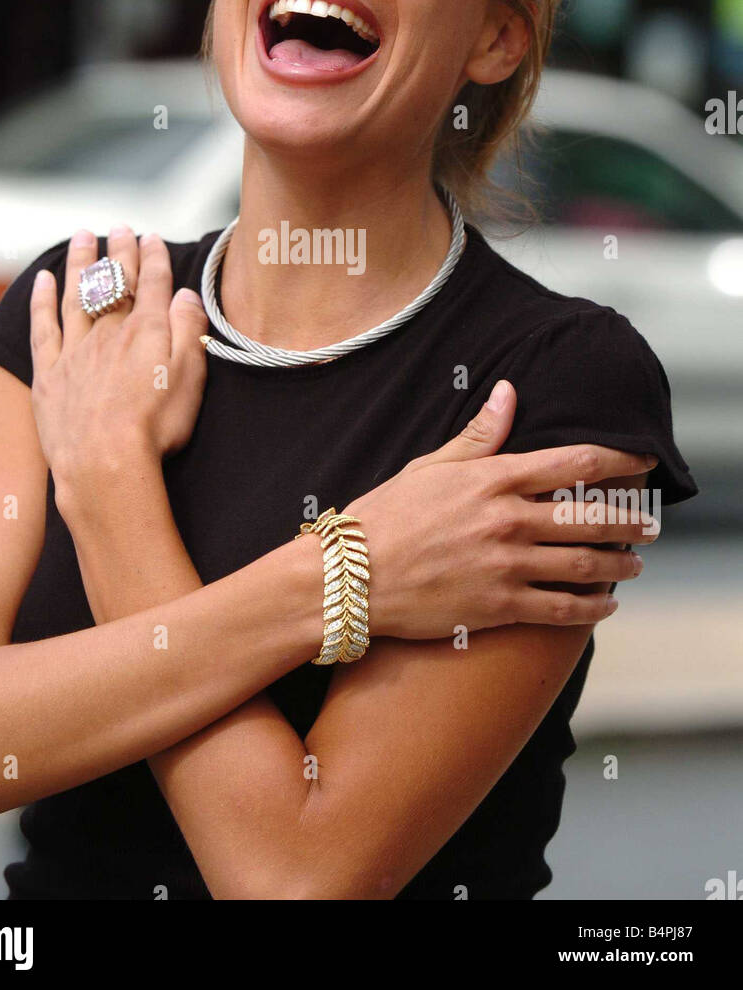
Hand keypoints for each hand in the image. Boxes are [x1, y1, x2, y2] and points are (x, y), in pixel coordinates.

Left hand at [29, 225, 208, 488]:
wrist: (104, 464)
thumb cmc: (156, 427)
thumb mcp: (190, 377)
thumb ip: (187, 330)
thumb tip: (184, 293)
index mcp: (147, 331)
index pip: (152, 282)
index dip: (153, 256)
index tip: (152, 237)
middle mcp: (109, 332)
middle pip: (115, 282)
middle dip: (119, 252)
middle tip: (121, 227)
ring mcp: (75, 350)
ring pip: (78, 294)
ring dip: (82, 263)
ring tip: (83, 237)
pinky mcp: (49, 373)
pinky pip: (43, 326)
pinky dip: (42, 300)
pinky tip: (43, 280)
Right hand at [348, 381, 659, 637]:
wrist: (351, 577)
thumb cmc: (386, 517)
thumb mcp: (431, 466)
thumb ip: (479, 434)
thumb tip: (508, 392)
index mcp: (494, 478)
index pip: (575, 463)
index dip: (620, 461)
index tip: (643, 462)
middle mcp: (508, 520)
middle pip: (592, 516)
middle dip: (631, 519)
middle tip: (650, 523)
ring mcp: (507, 566)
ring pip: (586, 564)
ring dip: (620, 564)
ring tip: (635, 563)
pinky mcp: (500, 607)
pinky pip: (563, 609)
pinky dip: (594, 608)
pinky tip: (606, 604)